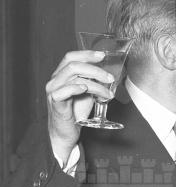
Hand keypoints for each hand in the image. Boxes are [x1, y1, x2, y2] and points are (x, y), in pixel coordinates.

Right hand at [45, 50, 113, 165]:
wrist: (67, 132)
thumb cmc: (76, 112)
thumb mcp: (88, 93)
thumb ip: (95, 83)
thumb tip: (111, 76)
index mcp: (62, 75)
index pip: (71, 57)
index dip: (87, 54)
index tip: (103, 56)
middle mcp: (55, 80)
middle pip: (74, 65)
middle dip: (95, 69)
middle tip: (110, 78)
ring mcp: (54, 90)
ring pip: (74, 77)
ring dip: (95, 84)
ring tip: (107, 93)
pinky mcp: (55, 102)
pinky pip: (63, 91)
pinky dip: (76, 88)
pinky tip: (86, 90)